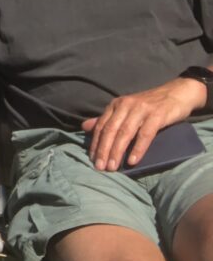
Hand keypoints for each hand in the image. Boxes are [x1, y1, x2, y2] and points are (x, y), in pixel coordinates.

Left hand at [82, 78, 203, 170]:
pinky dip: (137, 148)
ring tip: (112, 167)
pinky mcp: (157, 115)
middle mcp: (126, 105)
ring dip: (117, 151)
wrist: (177, 93)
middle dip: (103, 150)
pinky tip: (132, 161)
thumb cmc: (149, 105)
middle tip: (100, 167)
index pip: (101, 126)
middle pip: (110, 130)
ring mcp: (141, 109)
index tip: (92, 160)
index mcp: (116, 105)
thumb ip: (107, 119)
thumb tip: (84, 127)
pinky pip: (145, 134)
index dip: (96, 143)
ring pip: (125, 133)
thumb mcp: (125, 109)